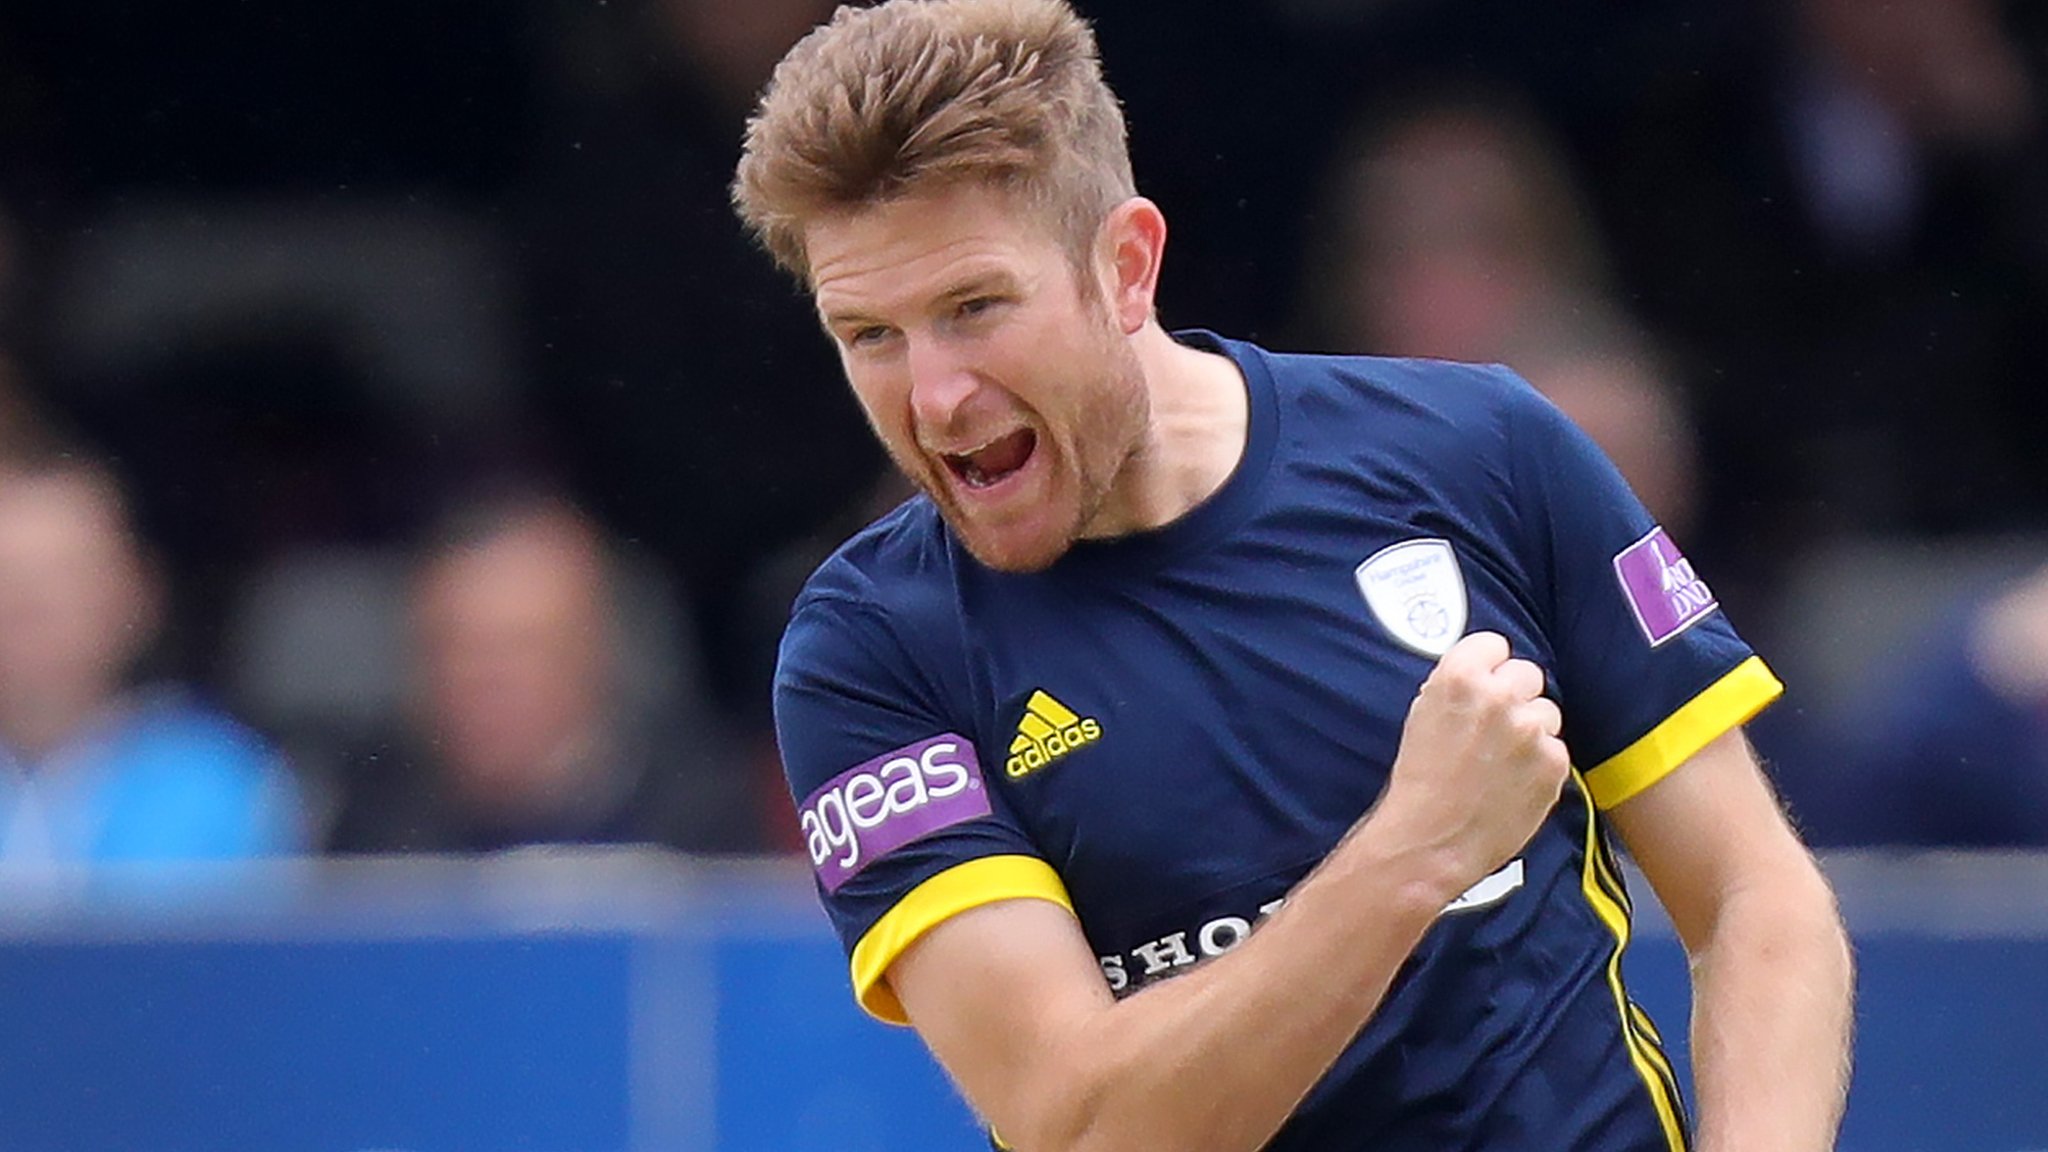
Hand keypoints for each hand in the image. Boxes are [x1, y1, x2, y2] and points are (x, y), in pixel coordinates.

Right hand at [1373, 631, 1568, 901]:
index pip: (1494, 644)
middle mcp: (1500, 696)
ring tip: (1503, 760)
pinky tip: (1514, 782)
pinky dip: (1541, 764)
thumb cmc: (1419, 783)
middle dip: (1513, 696)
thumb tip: (1484, 676)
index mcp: (1459, 677)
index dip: (1488, 667)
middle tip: (1495, 726)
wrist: (1430, 841)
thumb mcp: (1423, 715)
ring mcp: (1531, 730)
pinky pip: (1556, 749)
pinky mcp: (1553, 763)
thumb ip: (1457, 687)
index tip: (1485, 683)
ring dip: (1531, 730)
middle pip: (1527, 674)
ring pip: (1546, 712)